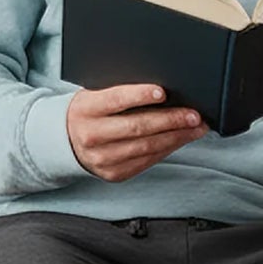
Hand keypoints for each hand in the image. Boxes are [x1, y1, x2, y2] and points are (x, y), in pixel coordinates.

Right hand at [66, 81, 206, 180]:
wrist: (66, 141)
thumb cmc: (89, 112)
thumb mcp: (94, 96)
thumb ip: (119, 92)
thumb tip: (162, 90)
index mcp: (86, 110)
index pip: (115, 100)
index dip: (140, 95)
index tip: (163, 91)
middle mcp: (92, 136)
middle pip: (137, 127)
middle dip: (170, 120)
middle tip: (194, 114)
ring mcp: (103, 159)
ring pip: (147, 147)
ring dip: (177, 137)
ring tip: (196, 127)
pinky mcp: (114, 173)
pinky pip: (148, 161)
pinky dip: (168, 149)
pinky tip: (181, 139)